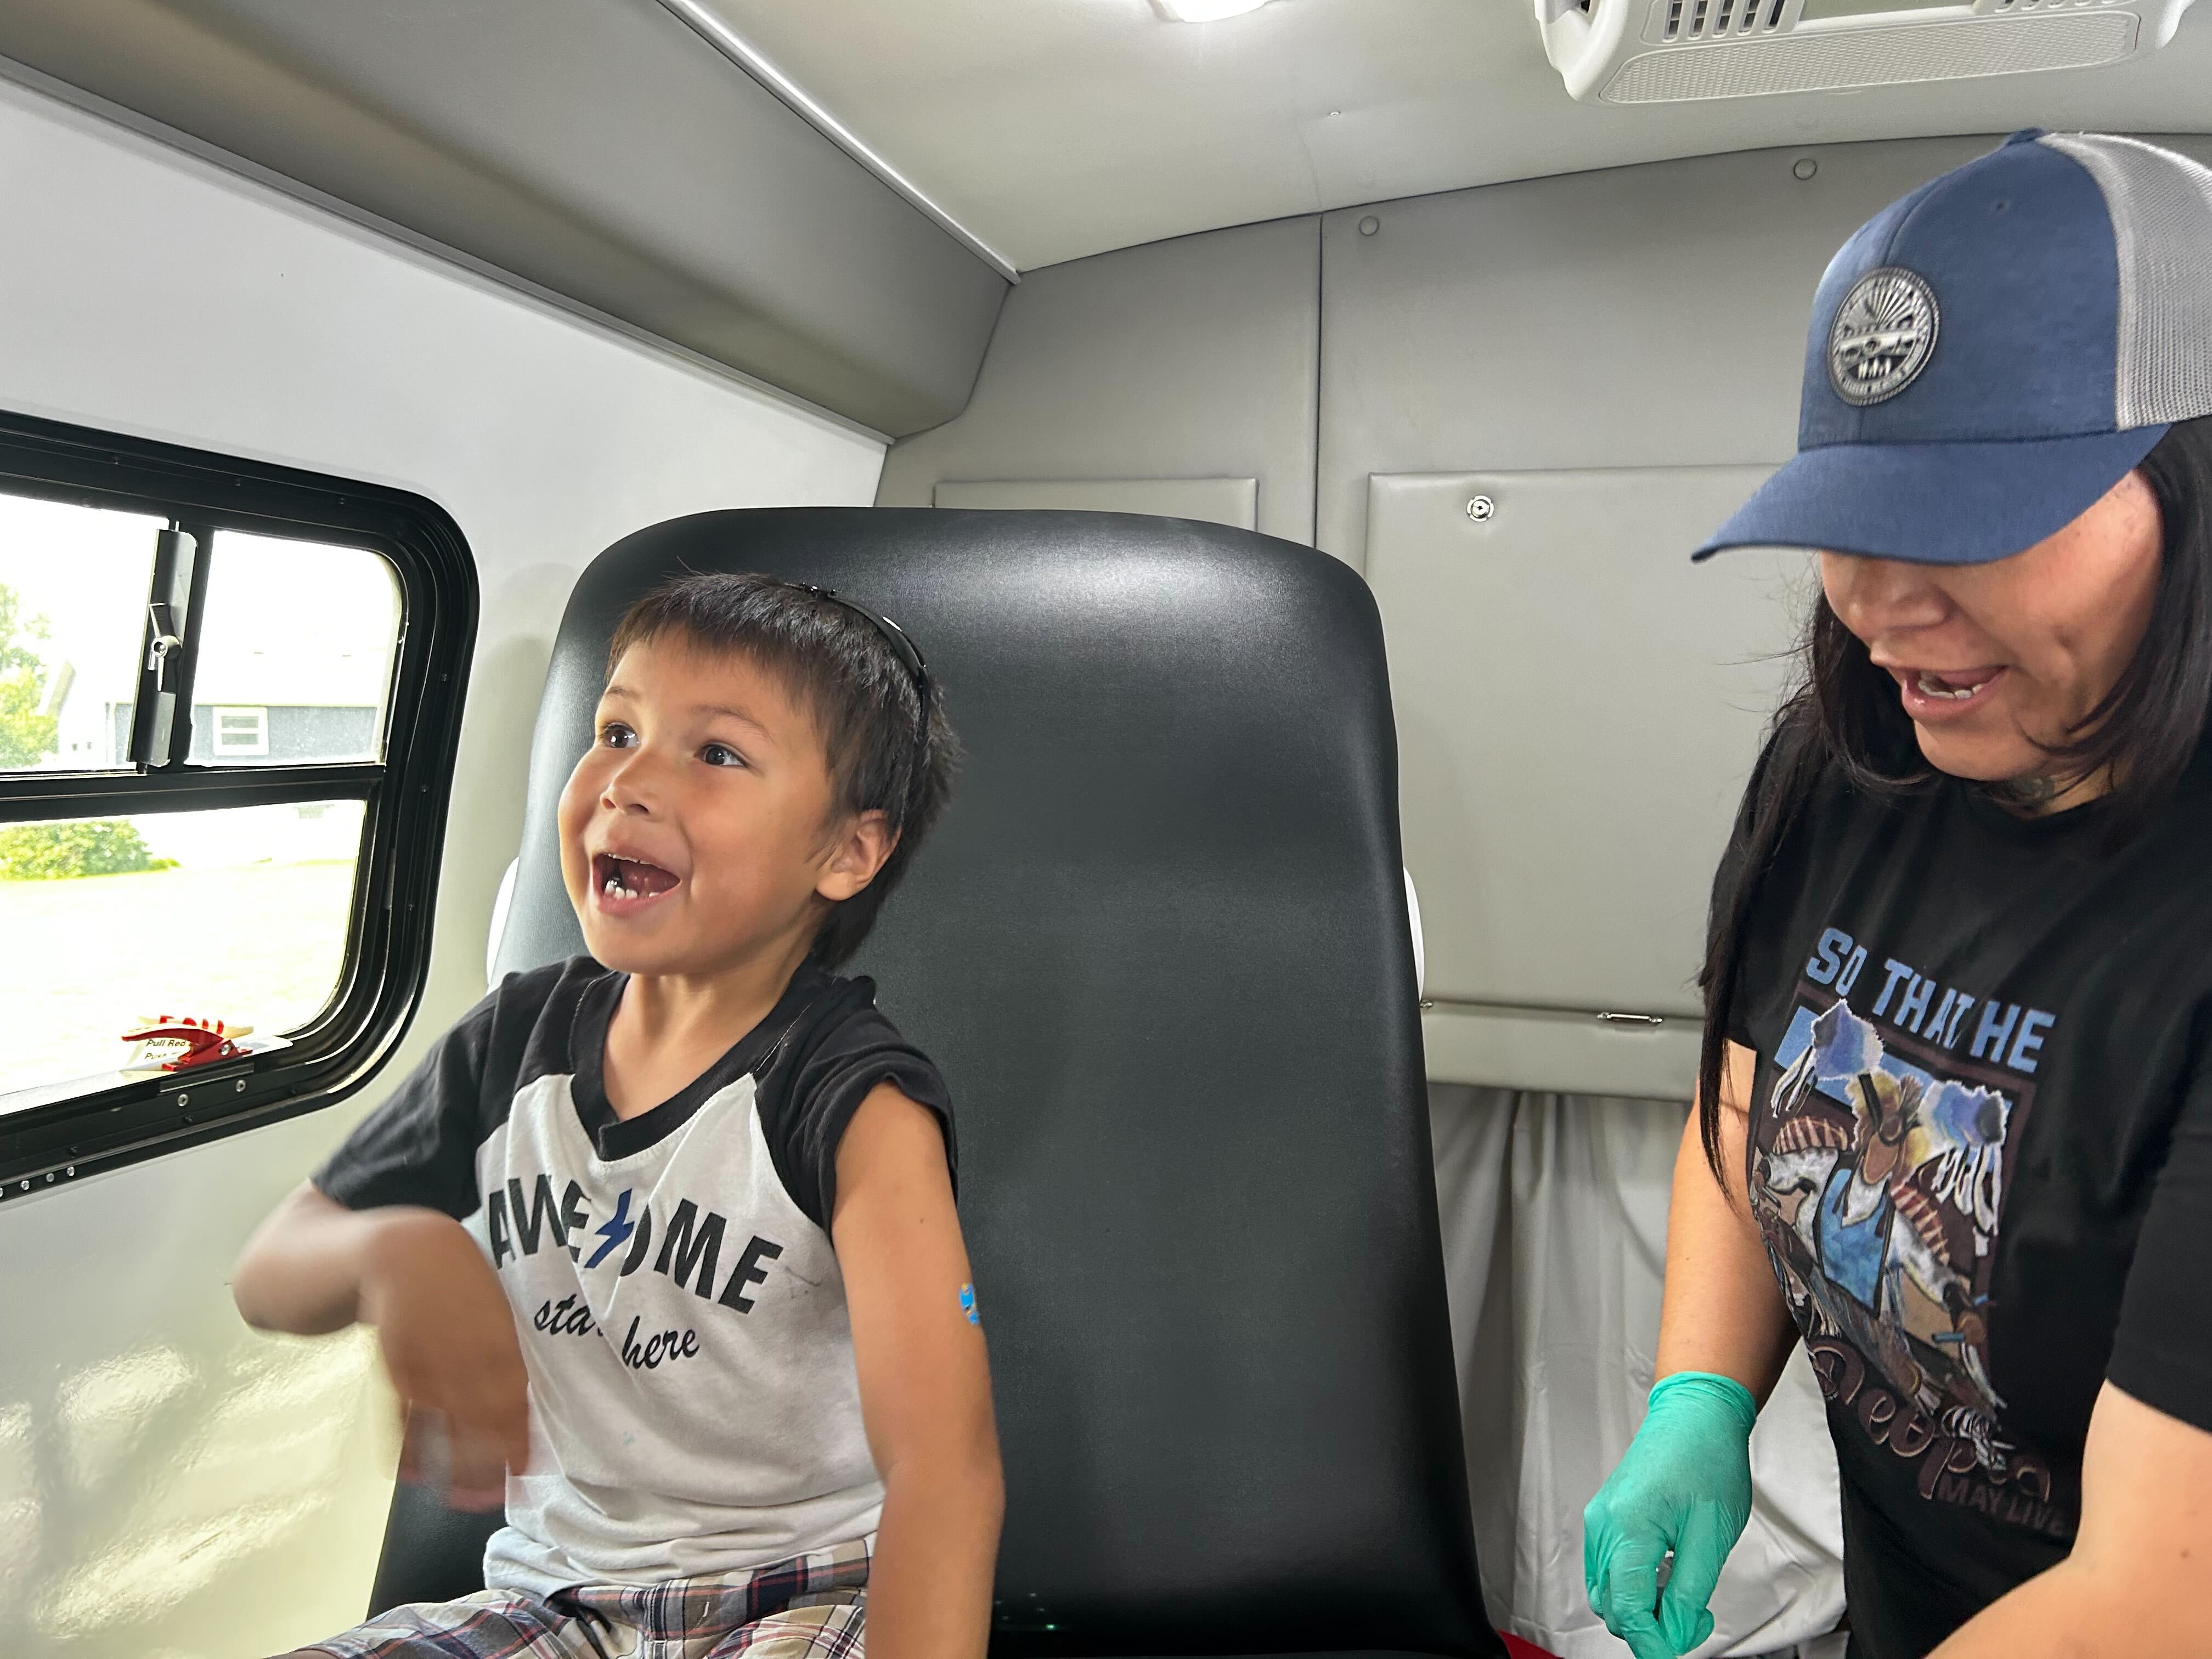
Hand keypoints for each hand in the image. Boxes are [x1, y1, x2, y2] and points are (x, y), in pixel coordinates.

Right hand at [359, 1211, 530, 1508]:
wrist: (401, 1253)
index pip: (510, 1396)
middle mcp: (460, 1353)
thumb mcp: (497, 1304)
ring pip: (439, 1425)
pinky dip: (405, 1448)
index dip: (515, 1436)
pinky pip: (399, 1415)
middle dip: (485, 1464)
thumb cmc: (461, 1282)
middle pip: (476, 1419)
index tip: (524, 1468)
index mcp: (495, 1336)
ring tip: (460, 1501)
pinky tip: (414, 1477)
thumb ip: (510, 1349)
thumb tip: (529, 1397)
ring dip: (449, 1466)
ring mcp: (423, 1362)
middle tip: (491, 1500)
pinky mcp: (392, 1368)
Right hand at [1584, 1371, 1757, 1658]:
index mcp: (1628, 1527)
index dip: (1652, 1642)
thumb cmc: (1706, 1458)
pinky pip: (1610, 1566)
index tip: (1675, 1651)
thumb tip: (1676, 1631)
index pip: (1627, 1608)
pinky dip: (1635, 1584)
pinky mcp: (1607, 1515)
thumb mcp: (1711, 1534)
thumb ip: (1691, 1591)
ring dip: (1641, 1607)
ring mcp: (1601, 1518)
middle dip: (1650, 1626)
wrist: (1695, 1413)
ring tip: (1685, 1595)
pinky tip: (1668, 1576)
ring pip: (1606, 1589)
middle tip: (1695, 1620)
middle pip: (1610, 1604)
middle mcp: (1604, 1524)